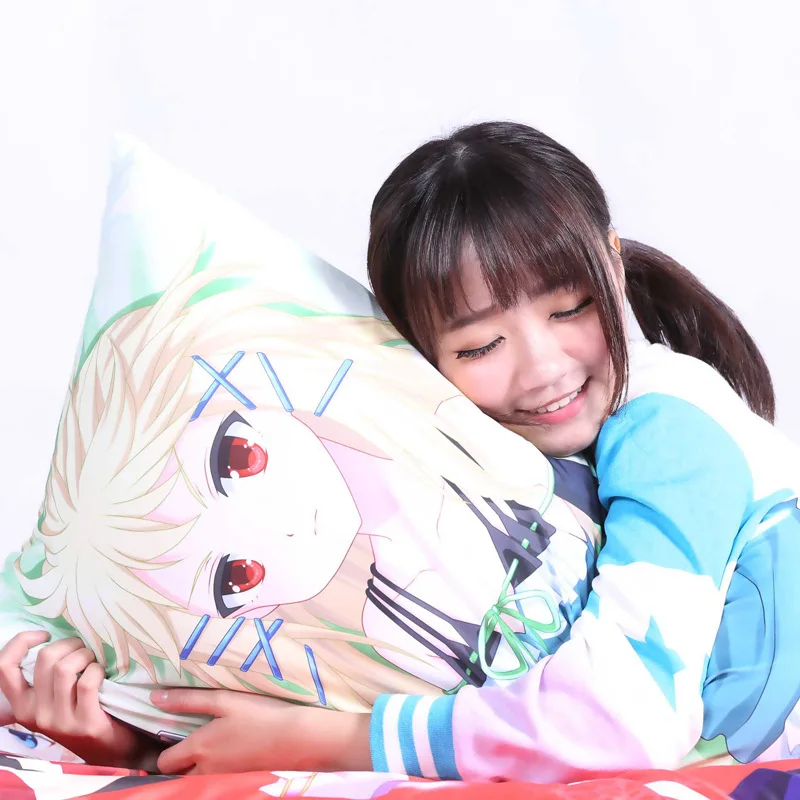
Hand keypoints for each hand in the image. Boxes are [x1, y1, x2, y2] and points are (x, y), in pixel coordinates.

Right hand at [0, 631, 144, 766]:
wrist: (109, 749)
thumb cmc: (81, 713)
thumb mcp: (53, 699)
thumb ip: (47, 677)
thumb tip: (51, 636)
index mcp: (22, 705)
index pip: (4, 668)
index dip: (20, 642)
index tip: (43, 634)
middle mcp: (35, 713)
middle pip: (45, 658)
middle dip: (69, 643)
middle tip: (82, 648)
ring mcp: (58, 720)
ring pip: (65, 668)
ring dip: (85, 655)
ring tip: (92, 661)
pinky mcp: (84, 723)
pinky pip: (87, 681)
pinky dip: (97, 670)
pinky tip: (102, 674)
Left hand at [152, 689, 371, 775]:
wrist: (297, 739)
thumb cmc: (259, 715)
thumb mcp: (224, 700)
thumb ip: (188, 700)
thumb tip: (154, 698)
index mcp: (198, 750)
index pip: (164, 763)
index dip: (165, 752)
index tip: (173, 737)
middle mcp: (205, 772)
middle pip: (179, 776)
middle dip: (180, 764)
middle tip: (191, 743)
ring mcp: (224, 780)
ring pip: (198, 780)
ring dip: (198, 768)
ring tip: (214, 747)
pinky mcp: (240, 783)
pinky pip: (218, 781)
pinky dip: (217, 772)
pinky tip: (232, 754)